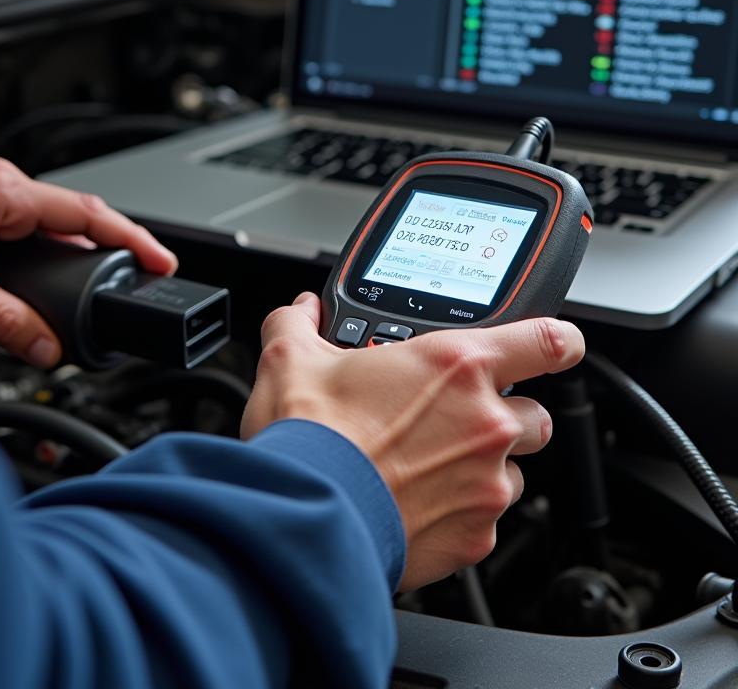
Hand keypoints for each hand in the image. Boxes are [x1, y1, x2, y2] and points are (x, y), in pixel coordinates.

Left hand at [0, 156, 176, 366]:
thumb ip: (1, 319)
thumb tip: (44, 346)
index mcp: (6, 192)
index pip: (90, 214)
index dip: (133, 239)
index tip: (163, 261)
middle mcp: (2, 186)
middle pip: (76, 218)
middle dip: (113, 248)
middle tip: (142, 278)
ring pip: (49, 225)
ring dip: (76, 252)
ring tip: (101, 283)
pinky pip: (24, 228)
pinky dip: (45, 252)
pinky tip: (45, 277)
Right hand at [242, 293, 583, 589]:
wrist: (307, 516)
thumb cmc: (311, 439)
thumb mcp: (291, 360)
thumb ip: (299, 325)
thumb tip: (297, 314)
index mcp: (456, 366)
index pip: (548, 341)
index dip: (559, 341)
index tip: (556, 346)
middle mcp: (485, 422)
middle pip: (535, 415)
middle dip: (502, 416)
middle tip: (451, 419)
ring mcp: (486, 483)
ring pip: (513, 471)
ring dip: (483, 467)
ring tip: (428, 467)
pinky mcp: (476, 537)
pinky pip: (487, 520)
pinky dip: (461, 513)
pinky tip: (417, 505)